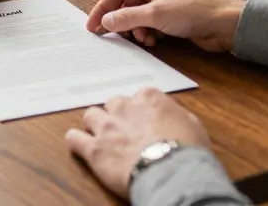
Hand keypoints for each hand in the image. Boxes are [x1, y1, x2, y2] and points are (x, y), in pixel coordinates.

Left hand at [65, 88, 211, 196]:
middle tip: (124, 130)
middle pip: (113, 103)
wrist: (172, 171)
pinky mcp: (94, 149)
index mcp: (149, 98)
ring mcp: (107, 127)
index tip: (143, 119)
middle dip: (117, 115)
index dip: (140, 110)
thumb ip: (178, 117)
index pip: (139, 96)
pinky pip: (74, 138)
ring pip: (91, 116)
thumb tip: (175, 120)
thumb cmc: (187, 150)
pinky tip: (79, 145)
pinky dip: (76, 141)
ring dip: (95, 125)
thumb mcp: (193, 126)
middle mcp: (125, 107)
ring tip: (100, 137)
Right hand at [86, 0, 244, 51]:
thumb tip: (106, 21)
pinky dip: (148, 33)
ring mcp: (163, 2)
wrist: (225, 23)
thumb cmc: (194, 10)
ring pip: (137, 17)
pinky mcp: (171, 16)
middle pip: (126, 4)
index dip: (102, 8)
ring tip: (143, 39)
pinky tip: (154, 41)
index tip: (92, 25)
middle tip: (111, 37)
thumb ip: (128, 18)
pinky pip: (150, 24)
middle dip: (120, 22)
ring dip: (136, 30)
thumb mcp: (156, 15)